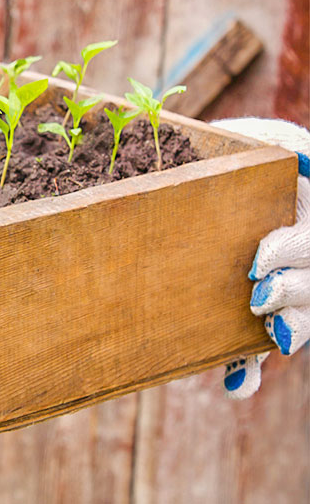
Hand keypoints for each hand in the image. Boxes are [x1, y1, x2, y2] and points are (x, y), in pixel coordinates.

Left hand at [211, 118, 309, 397]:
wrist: (225, 183)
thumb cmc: (248, 156)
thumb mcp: (265, 141)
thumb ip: (269, 141)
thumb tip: (269, 146)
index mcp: (306, 216)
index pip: (309, 241)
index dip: (292, 252)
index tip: (257, 258)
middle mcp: (304, 257)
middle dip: (291, 290)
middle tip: (256, 291)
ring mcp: (288, 290)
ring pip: (302, 319)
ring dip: (289, 329)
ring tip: (272, 335)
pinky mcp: (259, 317)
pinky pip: (258, 351)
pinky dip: (248, 370)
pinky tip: (236, 384)